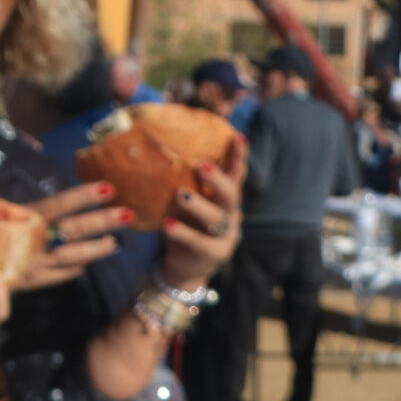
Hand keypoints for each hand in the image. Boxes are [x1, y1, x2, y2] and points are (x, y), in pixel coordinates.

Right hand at [16, 182, 124, 289]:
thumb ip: (0, 203)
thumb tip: (26, 189)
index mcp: (22, 220)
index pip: (59, 205)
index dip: (84, 197)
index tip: (109, 189)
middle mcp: (32, 243)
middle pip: (73, 230)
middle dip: (102, 221)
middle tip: (129, 214)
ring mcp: (34, 264)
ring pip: (72, 257)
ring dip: (96, 249)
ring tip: (116, 243)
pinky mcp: (31, 281)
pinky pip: (61, 275)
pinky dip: (75, 267)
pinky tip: (83, 263)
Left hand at [160, 141, 246, 289]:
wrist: (186, 264)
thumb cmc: (185, 223)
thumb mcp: (187, 199)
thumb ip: (183, 180)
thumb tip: (162, 145)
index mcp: (225, 196)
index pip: (236, 173)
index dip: (238, 156)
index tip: (236, 136)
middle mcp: (230, 213)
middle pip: (231, 194)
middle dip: (218, 179)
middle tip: (202, 166)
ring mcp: (226, 234)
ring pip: (217, 218)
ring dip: (199, 205)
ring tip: (180, 195)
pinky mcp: (215, 253)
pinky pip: (199, 242)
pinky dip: (183, 233)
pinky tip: (167, 225)